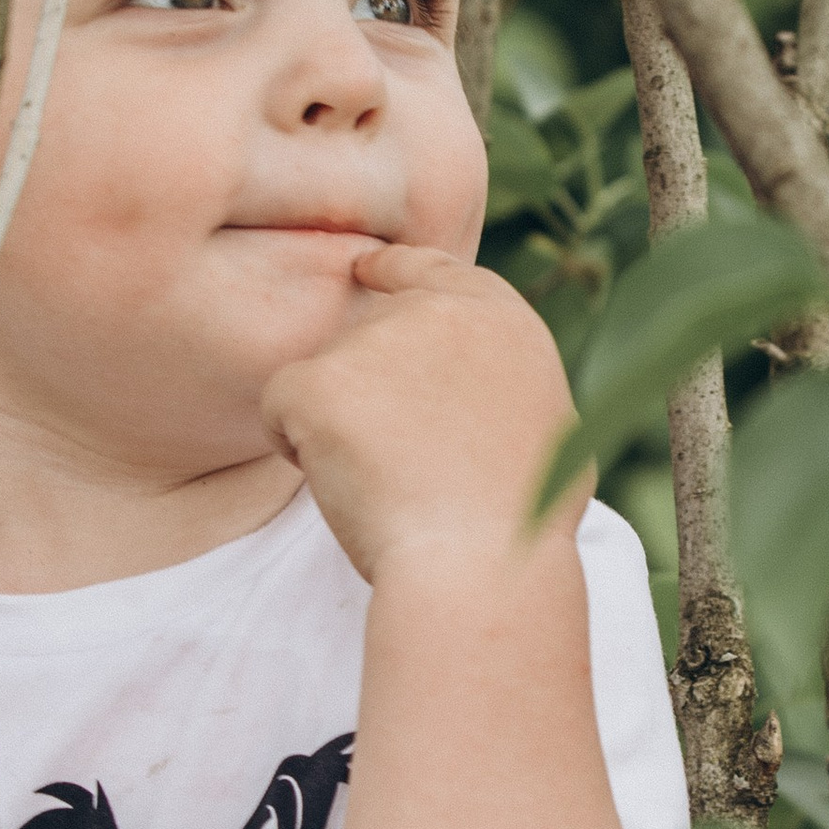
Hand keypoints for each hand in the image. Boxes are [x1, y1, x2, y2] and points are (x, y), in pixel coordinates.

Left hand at [262, 246, 581, 585]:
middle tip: (404, 463)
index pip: (431, 267)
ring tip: (390, 484)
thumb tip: (475, 391)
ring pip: (326, 377)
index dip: (392, 271)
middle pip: (369, 333)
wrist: (480, 561)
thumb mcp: (547, 427)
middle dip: (367, 390)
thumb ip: (501, 384)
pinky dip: (295, 447)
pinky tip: (345, 487)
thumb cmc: (518, 522)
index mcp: (498, 317)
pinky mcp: (318, 379)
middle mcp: (436, 311)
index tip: (365, 271)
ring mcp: (373, 341)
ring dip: (339, 426)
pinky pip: (280, 407)